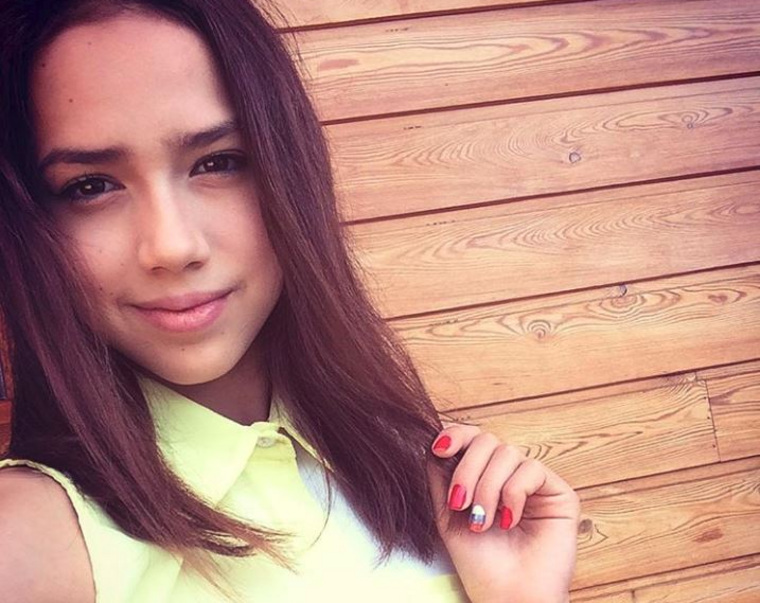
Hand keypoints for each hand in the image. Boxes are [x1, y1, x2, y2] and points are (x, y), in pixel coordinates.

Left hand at [426, 422, 580, 602]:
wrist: (507, 596)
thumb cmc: (479, 562)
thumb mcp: (446, 513)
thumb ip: (440, 476)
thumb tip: (434, 441)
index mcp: (485, 476)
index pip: (473, 438)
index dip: (457, 435)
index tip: (439, 449)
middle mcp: (510, 474)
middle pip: (487, 440)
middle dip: (467, 469)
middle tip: (460, 504)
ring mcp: (535, 482)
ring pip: (507, 452)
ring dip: (487, 487)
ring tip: (482, 522)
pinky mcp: (559, 493)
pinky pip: (531, 470)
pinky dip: (513, 494)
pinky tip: (509, 521)